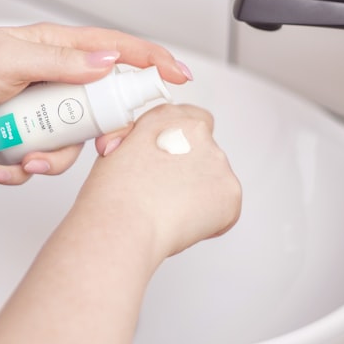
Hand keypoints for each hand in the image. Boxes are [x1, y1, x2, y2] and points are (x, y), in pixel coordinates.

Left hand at [0, 23, 190, 184]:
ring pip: (75, 139)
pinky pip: (45, 157)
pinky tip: (2, 167)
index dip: (152, 61)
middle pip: (106, 104)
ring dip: (56, 158)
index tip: (179, 78)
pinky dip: (26, 168)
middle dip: (107, 131)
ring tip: (27, 162)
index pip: (117, 49)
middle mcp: (58, 77)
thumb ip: (61, 63)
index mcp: (59, 48)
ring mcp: (45, 109)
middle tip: (103, 148)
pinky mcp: (28, 135)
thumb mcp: (10, 59)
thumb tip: (108, 61)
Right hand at [75, 103, 241, 260]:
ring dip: (199, 194)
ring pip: (215, 180)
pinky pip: (225, 208)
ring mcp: (218, 162)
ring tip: (169, 212)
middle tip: (167, 193)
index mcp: (167, 118)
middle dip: (192, 171)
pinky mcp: (230, 193)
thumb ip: (142, 144)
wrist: (125, 225)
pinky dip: (210, 219)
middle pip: (205, 151)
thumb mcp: (116, 151)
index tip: (173, 160)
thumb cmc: (112, 196)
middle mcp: (196, 133)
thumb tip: (148, 151)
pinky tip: (182, 224)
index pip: (191, 118)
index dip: (183, 143)